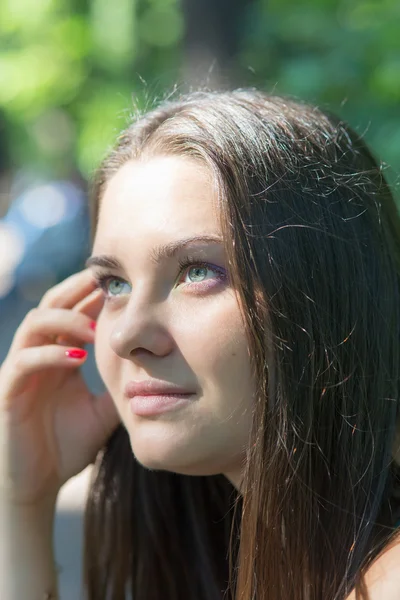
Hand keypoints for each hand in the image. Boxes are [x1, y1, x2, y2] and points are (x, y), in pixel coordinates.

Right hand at [0, 269, 119, 507]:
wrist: (38, 484)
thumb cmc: (68, 444)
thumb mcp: (105, 409)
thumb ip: (121, 384)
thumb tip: (157, 368)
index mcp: (60, 354)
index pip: (74, 308)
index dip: (94, 292)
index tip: (124, 283)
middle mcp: (38, 354)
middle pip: (52, 303)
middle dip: (79, 289)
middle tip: (110, 284)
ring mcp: (21, 371)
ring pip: (34, 323)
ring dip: (66, 320)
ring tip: (96, 332)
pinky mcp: (8, 392)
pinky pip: (24, 362)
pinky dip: (50, 354)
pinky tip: (78, 358)